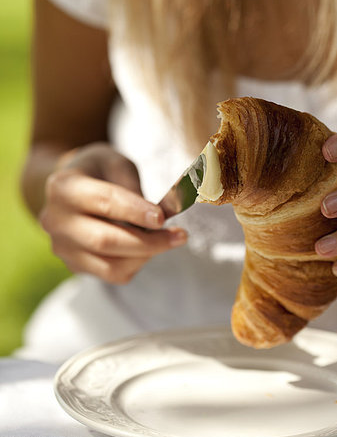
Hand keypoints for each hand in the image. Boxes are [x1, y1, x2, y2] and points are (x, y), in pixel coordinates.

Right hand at [39, 143, 186, 283]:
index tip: (163, 217)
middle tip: (180, 236)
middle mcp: (55, 221)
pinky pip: (112, 274)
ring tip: (168, 240)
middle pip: (104, 241)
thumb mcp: (116, 163)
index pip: (103, 203)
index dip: (136, 212)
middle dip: (148, 241)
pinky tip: (148, 248)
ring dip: (147, 256)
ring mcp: (62, 247)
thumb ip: (134, 186)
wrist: (71, 188)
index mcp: (63, 187)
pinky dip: (137, 263)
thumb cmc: (99, 172)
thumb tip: (160, 216)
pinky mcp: (74, 264)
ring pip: (109, 266)